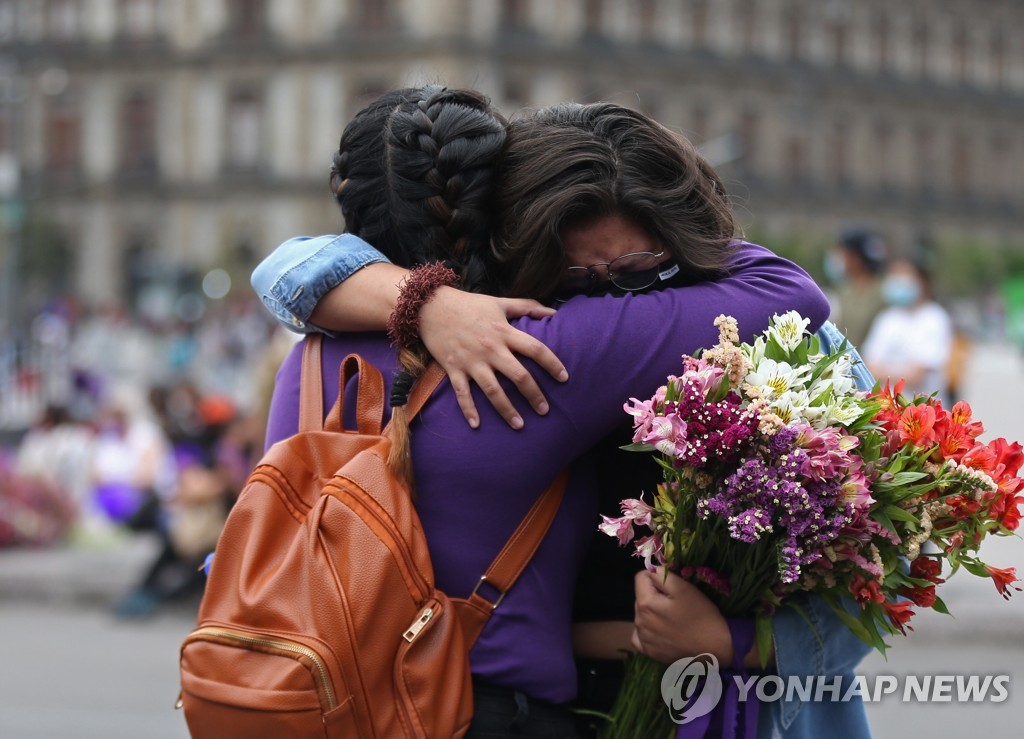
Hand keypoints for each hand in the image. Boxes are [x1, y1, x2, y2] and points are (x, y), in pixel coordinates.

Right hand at [418, 287, 567, 428]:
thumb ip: (527, 306)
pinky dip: (469, 410)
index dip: (552, 364)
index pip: (535, 349)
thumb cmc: (468, 304)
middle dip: (534, 395)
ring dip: (507, 409)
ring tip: (519, 425)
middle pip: (518, 376)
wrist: (430, 306)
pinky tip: (476, 425)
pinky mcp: (454, 369)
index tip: (564, 378)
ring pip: (493, 391)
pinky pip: (462, 393)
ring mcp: (471, 361)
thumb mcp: (499, 302)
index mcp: (504, 332)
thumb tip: (553, 311)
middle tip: (545, 410)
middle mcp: (490, 349)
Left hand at [632, 568, 734, 665]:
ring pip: (641, 615)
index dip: (656, 576)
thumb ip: (662, 575)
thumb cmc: (701, 614)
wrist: (715, 647)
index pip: (640, 578)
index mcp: (645, 603)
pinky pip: (640, 636)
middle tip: (675, 602)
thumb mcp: (684, 588)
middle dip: (654, 595)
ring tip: (672, 618)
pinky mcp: (649, 652)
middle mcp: (639, 621)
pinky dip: (647, 631)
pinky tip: (661, 631)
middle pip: (641, 597)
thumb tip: (650, 570)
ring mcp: (643, 638)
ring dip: (652, 612)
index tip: (671, 585)